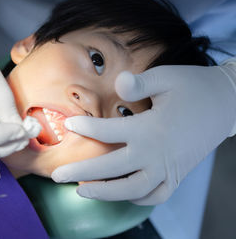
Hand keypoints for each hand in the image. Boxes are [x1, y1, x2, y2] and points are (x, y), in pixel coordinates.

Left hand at [52, 63, 235, 204]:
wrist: (227, 104)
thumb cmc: (193, 86)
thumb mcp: (166, 77)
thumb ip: (140, 82)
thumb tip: (118, 81)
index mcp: (151, 128)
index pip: (109, 132)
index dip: (86, 128)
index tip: (69, 126)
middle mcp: (157, 153)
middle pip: (113, 168)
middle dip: (82, 172)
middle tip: (57, 176)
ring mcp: (168, 168)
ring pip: (132, 189)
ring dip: (105, 193)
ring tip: (81, 190)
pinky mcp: (178, 174)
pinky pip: (156, 195)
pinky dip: (138, 198)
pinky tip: (122, 194)